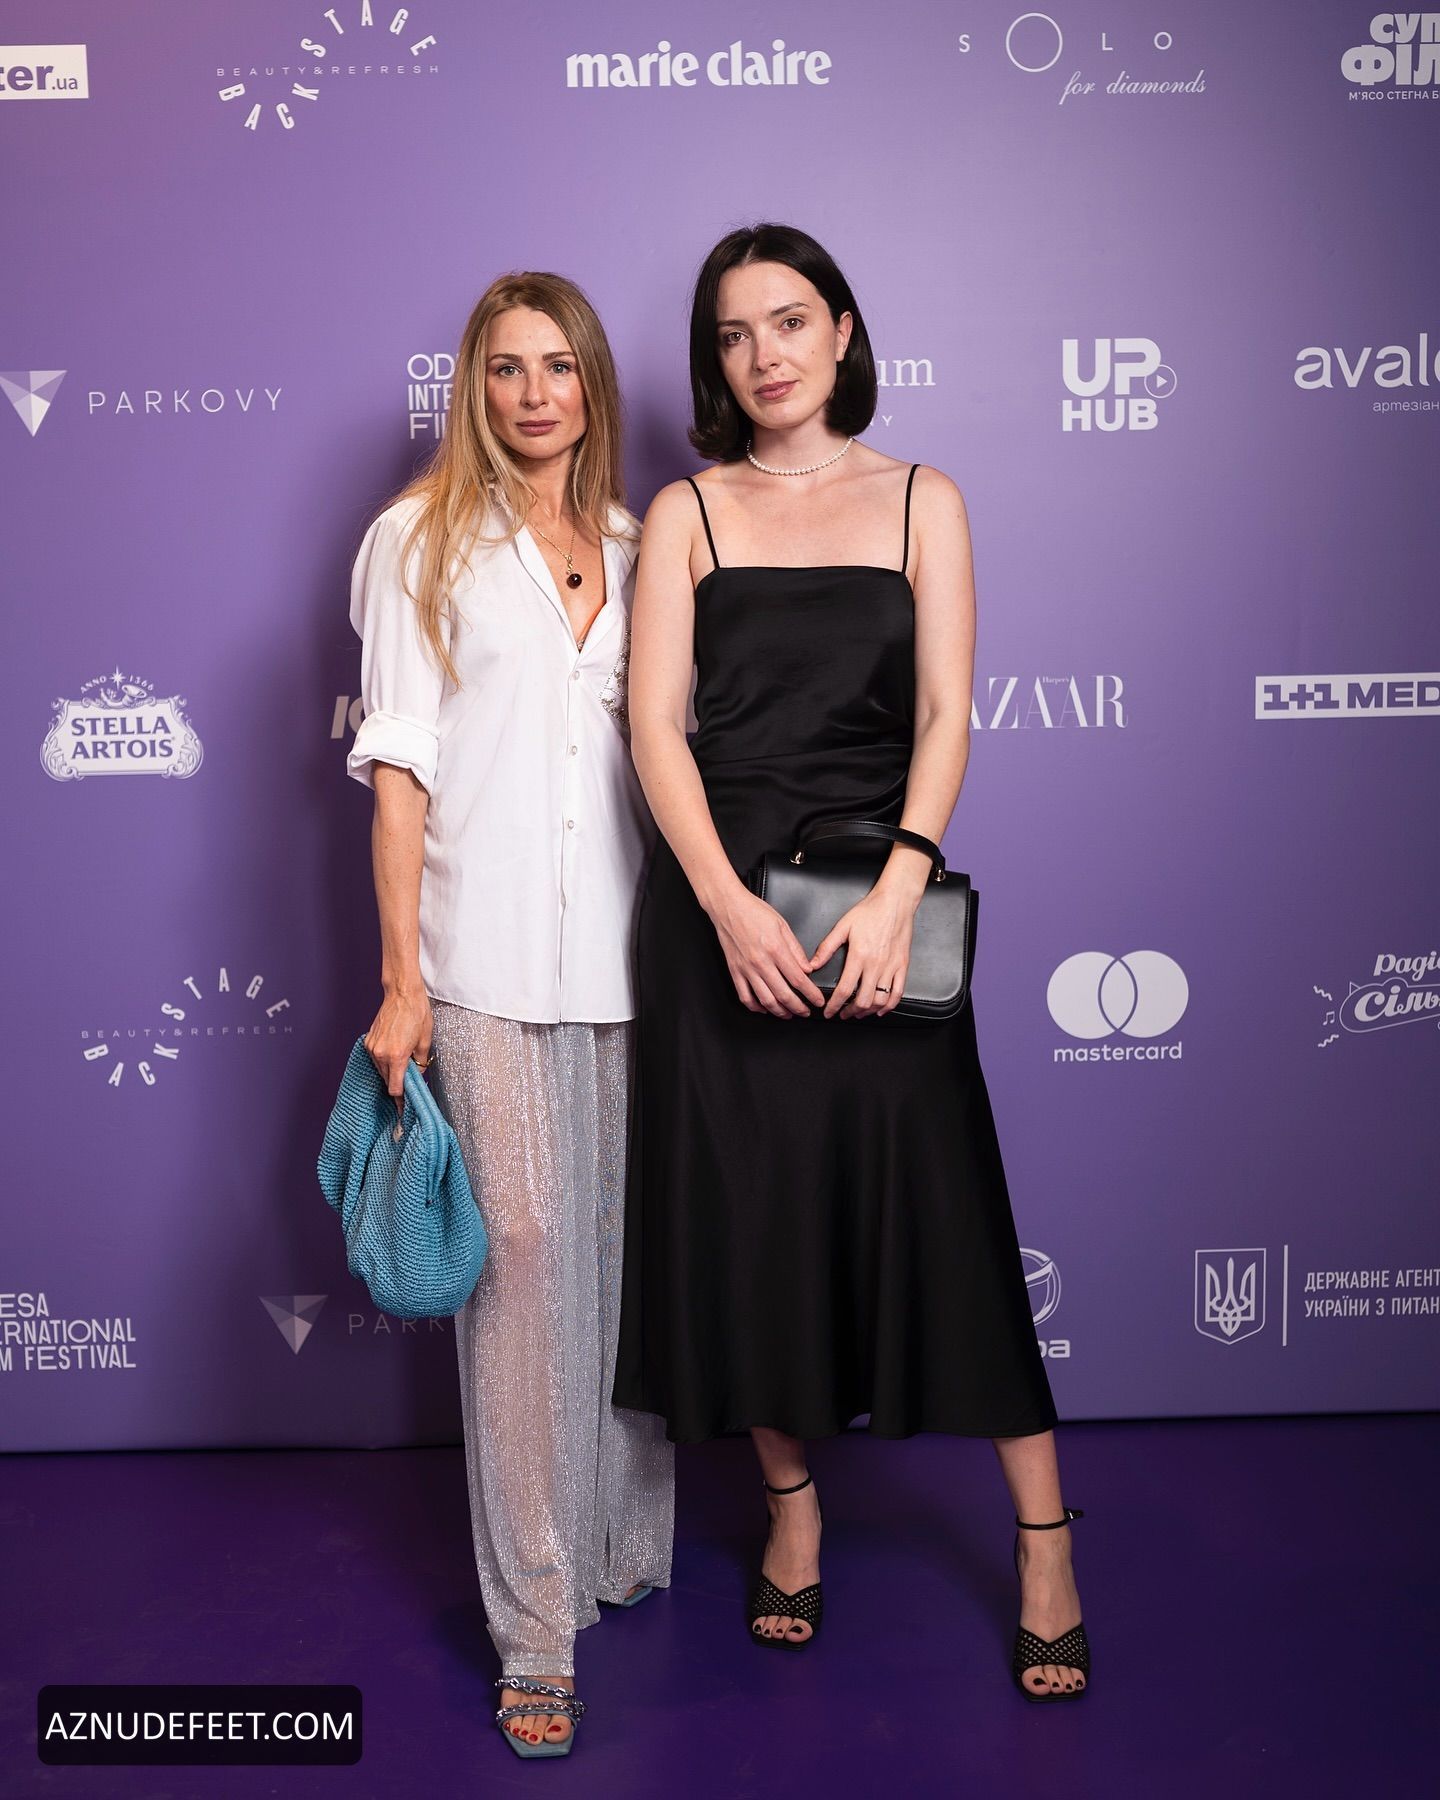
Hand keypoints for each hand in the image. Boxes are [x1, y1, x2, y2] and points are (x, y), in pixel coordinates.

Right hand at [364, 988, 434, 1113]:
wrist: (402, 993)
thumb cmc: (416, 1013)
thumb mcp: (425, 1041)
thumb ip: (421, 1062)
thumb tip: (418, 1074)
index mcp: (397, 1056)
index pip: (395, 1088)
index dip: (401, 1100)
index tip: (404, 1108)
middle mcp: (381, 1054)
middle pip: (387, 1081)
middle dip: (397, 1085)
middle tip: (409, 1087)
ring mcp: (372, 1047)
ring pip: (381, 1070)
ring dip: (391, 1072)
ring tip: (404, 1066)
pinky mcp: (368, 1041)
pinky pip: (376, 1059)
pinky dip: (385, 1062)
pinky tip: (394, 1055)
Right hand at [711, 888, 827, 1018]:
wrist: (728, 907)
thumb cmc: (754, 911)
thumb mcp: (782, 925)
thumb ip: (796, 949)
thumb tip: (807, 968)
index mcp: (775, 949)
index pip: (798, 979)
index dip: (810, 994)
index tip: (818, 1001)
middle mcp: (761, 962)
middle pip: (783, 994)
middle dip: (798, 1008)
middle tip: (806, 1012)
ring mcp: (746, 969)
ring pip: (765, 1000)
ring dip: (779, 1011)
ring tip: (789, 1014)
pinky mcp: (735, 971)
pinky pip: (745, 996)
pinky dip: (756, 1007)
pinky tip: (764, 1009)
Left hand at [810, 887, 916, 1018]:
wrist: (895, 902)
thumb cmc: (870, 911)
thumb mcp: (843, 926)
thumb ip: (827, 947)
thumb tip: (813, 964)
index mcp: (859, 956)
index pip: (844, 990)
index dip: (834, 1006)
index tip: (829, 1012)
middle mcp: (876, 965)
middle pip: (863, 1000)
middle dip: (850, 1012)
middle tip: (842, 1014)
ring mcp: (891, 967)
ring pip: (880, 1000)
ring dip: (867, 1011)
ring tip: (858, 1013)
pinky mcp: (902, 966)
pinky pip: (897, 993)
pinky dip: (889, 1006)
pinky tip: (881, 1009)